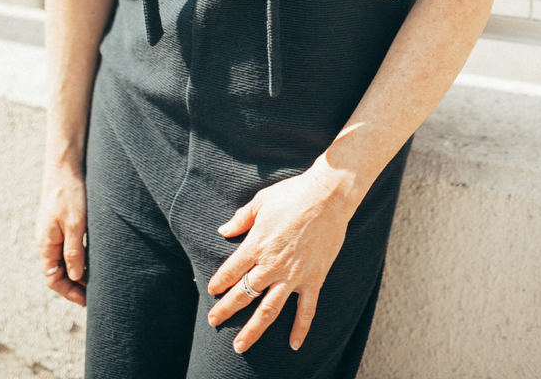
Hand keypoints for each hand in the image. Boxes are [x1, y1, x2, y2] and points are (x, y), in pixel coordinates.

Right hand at [35, 163, 87, 306]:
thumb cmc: (70, 193)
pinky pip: (68, 245)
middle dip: (75, 284)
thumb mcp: (75, 224)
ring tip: (98, 276)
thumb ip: (74, 251)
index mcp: (46, 244)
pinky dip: (80, 254)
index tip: (87, 299)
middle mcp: (46, 240)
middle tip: (96, 292)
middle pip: (58, 271)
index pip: (53, 279)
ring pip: (64, 258)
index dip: (69, 292)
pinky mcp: (60, 221)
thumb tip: (76, 278)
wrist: (65, 164)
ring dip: (79, 269)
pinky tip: (94, 255)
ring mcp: (53, 230)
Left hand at [206, 166, 353, 353]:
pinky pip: (306, 310)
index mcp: (256, 244)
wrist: (328, 196)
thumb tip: (223, 231)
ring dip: (253, 330)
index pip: (231, 271)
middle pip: (243, 294)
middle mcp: (271, 265)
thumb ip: (241, 219)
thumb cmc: (293, 194)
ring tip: (239, 347)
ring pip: (268, 310)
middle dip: (226, 310)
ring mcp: (293, 275)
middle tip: (213, 322)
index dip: (219, 283)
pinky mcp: (313, 279)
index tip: (212, 291)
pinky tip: (293, 345)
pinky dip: (300, 329)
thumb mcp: (261, 201)